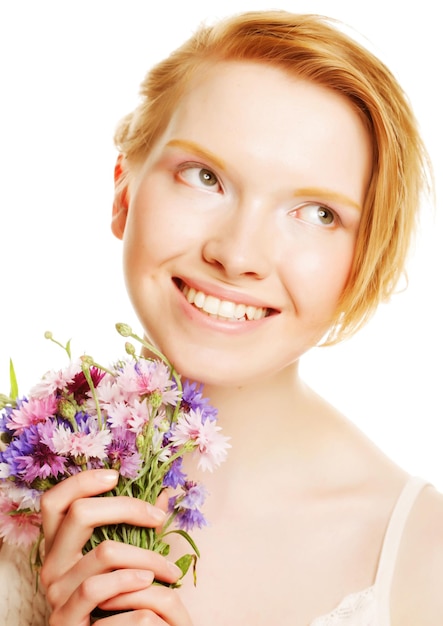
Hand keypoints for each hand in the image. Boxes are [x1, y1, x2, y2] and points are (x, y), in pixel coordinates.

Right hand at [40, 469, 192, 624]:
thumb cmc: (116, 599)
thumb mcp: (124, 559)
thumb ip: (137, 528)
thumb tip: (162, 493)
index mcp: (60, 545)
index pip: (55, 501)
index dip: (82, 482)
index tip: (116, 476)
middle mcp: (51, 564)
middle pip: (79, 513)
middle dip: (126, 507)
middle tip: (158, 517)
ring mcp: (55, 592)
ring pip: (103, 552)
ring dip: (145, 555)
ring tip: (167, 568)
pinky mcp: (64, 619)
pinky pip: (97, 588)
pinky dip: (130, 580)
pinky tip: (150, 583)